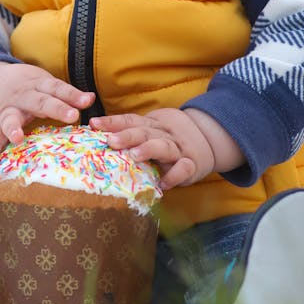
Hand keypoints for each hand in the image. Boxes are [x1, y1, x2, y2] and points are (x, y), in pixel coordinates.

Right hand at [0, 61, 94, 167]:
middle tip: (71, 115)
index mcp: (38, 85)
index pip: (57, 87)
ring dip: (13, 127)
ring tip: (17, 137)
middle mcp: (23, 96)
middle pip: (40, 102)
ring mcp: (7, 110)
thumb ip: (65, 94)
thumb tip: (91, 98)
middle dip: (55, 108)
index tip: (87, 101)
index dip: (72, 94)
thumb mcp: (44, 85)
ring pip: (10, 118)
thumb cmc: (28, 88)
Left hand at [90, 107, 243, 189]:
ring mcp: (179, 149)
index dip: (113, 121)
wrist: (209, 140)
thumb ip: (132, 133)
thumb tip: (98, 137)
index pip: (131, 120)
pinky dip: (175, 175)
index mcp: (153, 125)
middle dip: (127, 135)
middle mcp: (164, 134)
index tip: (94, 124)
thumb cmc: (169, 139)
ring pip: (164, 146)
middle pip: (145, 132)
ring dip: (149, 150)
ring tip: (134, 156)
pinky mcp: (192, 165)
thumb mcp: (152, 131)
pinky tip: (163, 183)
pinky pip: (184, 168)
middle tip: (111, 140)